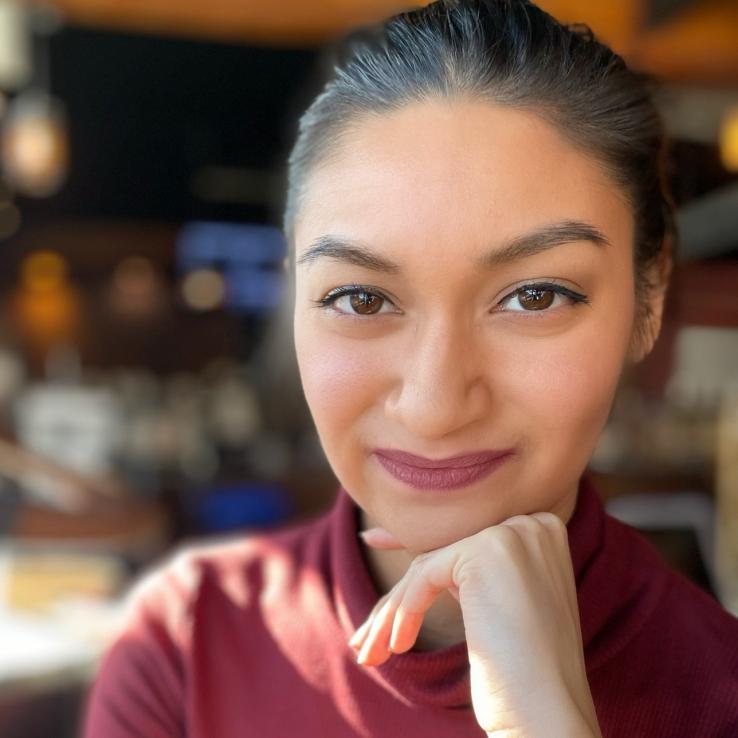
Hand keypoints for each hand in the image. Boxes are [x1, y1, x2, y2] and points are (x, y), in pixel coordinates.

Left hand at [350, 512, 601, 737]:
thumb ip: (454, 566)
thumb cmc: (520, 672)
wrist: (548, 715)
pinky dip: (405, 611)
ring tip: (368, 652)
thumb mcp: (489, 604)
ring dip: (391, 612)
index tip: (371, 547)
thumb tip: (372, 534)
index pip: (461, 539)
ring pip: (427, 567)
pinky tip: (397, 646)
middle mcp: (532, 525)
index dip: (412, 553)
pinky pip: (425, 575)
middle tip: (363, 640)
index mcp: (541, 532)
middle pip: (442, 557)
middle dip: (396, 598)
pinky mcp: (487, 551)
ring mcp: (513, 535)